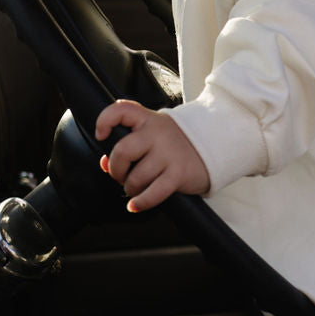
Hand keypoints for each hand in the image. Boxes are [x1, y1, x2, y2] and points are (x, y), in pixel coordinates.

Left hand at [94, 99, 210, 212]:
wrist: (213, 149)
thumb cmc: (177, 145)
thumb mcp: (154, 137)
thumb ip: (129, 144)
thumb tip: (106, 163)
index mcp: (149, 120)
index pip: (121, 110)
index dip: (104, 121)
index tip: (101, 136)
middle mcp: (158, 133)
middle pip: (122, 151)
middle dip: (116, 169)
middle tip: (121, 175)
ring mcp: (169, 153)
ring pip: (136, 177)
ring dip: (131, 188)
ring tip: (136, 188)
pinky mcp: (178, 173)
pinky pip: (153, 193)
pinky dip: (140, 202)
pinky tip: (135, 205)